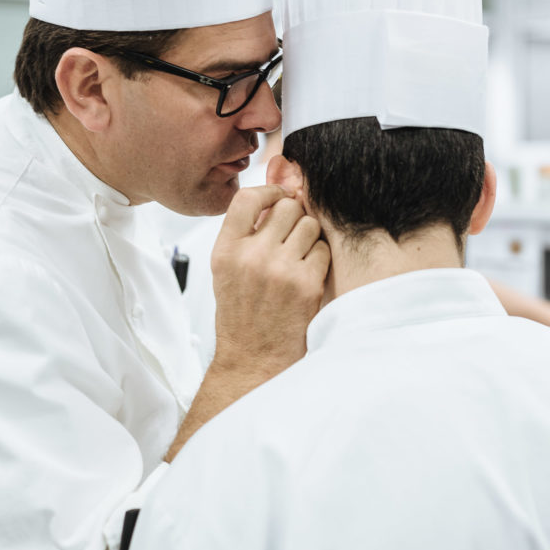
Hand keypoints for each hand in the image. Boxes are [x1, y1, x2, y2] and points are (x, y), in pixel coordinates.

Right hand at [211, 184, 330, 380]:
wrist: (254, 358)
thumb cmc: (242, 316)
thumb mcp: (227, 271)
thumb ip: (245, 235)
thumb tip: (276, 198)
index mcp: (226, 250)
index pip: (247, 198)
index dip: (269, 191)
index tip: (279, 197)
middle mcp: (251, 256)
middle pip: (287, 207)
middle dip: (294, 217)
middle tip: (291, 237)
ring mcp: (280, 269)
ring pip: (309, 225)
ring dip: (309, 237)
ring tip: (298, 258)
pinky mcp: (306, 283)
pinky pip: (323, 250)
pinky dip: (320, 259)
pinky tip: (308, 275)